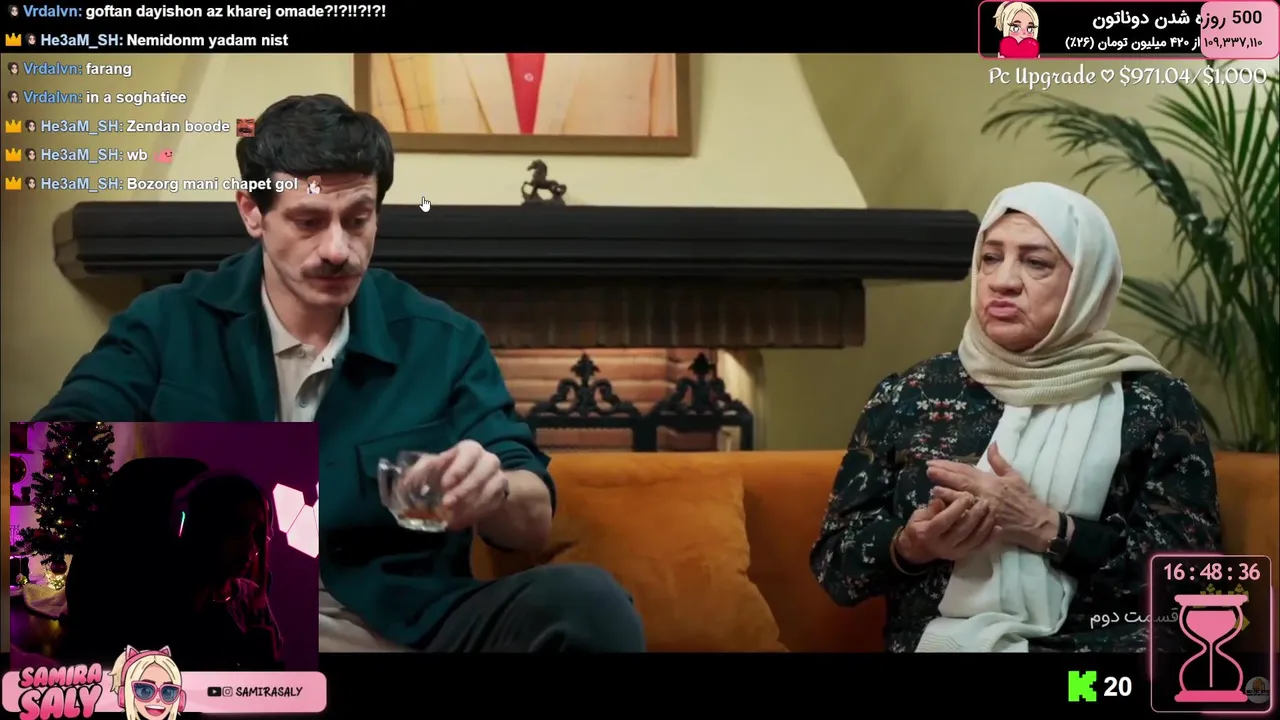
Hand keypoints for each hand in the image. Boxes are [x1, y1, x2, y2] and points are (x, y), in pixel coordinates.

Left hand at [404, 440, 508, 529]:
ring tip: (451, 518)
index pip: (469, 453)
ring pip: (491, 488)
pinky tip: (460, 522)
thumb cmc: (446, 472)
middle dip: (464, 489)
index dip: (458, 468)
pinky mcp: (502, 494)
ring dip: (471, 504)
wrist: (467, 485)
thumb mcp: (431, 468)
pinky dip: (476, 514)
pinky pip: (493, 504)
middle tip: (447, 504)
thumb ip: (419, 473)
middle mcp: (488, 460)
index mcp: (470, 449)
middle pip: (483, 471)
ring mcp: (498, 476)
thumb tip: (406, 485)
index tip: (445, 484)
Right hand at [895, 493, 995, 563]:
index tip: (966, 495)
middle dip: (975, 514)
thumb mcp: (918, 516)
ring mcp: (956, 552)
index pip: (944, 520)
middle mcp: (943, 545)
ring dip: (986, 524)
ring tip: (992, 510)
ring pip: (974, 539)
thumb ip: (931, 508)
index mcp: (928, 533)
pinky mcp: (965, 555)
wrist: (919, 550)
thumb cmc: (918, 527)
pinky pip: (980, 547)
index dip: (956, 508)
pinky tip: (998, 527)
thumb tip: (941, 497)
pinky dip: (991, 538)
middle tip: (983, 501)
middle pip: (962, 529)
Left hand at [926, 443, 1056, 550]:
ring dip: (945, 492)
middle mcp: (985, 493)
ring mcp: (984, 508)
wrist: (1036, 523)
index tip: (934, 462)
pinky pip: (966, 515)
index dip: (949, 466)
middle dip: (942, 475)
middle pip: (960, 482)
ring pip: (961, 499)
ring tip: (931, 487)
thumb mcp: (1014, 476)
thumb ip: (999, 461)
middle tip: (928, 470)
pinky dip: (955, 510)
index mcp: (991, 480)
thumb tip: (992, 444)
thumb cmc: (1025, 498)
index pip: (966, 470)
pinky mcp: (984, 522)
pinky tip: (944, 508)